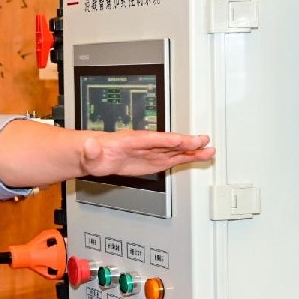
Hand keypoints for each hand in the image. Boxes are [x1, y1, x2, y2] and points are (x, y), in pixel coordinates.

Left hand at [77, 131, 213, 178]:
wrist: (95, 155)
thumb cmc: (93, 154)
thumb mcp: (89, 153)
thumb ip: (91, 150)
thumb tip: (90, 146)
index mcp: (130, 140)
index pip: (152, 139)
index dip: (168, 140)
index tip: (183, 140)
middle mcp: (143, 144)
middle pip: (168, 142)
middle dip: (186, 142)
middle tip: (204, 142)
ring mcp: (150, 151)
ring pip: (174, 149)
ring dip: (192, 150)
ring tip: (209, 150)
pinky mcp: (152, 160)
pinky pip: (172, 157)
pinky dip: (186, 157)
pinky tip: (198, 157)